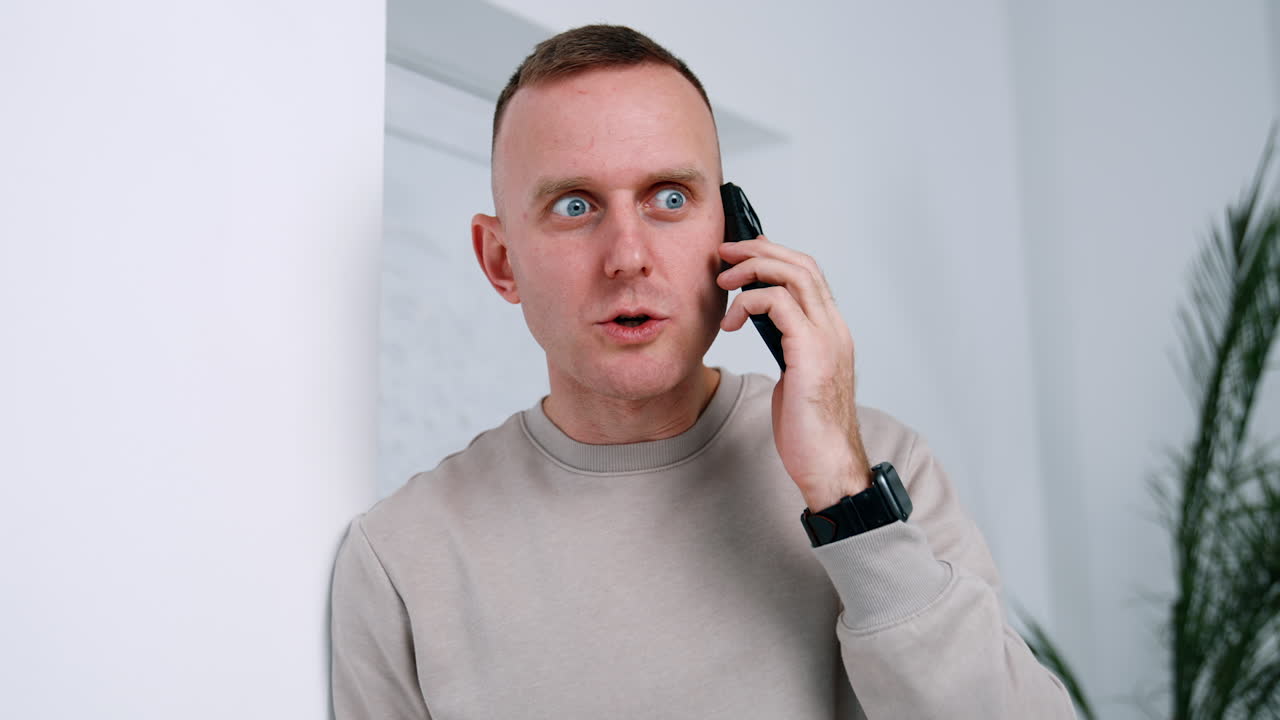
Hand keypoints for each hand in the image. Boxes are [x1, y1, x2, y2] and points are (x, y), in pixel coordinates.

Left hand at [717, 236, 870, 510]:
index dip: (775, 255)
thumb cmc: (809, 431)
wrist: (829, 467)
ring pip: (792, 275)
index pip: (809, 274)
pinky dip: (748, 303)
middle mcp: (834, 329)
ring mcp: (826, 338)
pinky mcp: (810, 353)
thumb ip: (787, 348)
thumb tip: (762, 327)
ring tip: (723, 281)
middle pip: (802, 264)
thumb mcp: (794, 378)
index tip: (742, 254)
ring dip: (752, 269)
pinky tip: (730, 323)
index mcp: (831, 332)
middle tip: (725, 253)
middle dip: (759, 251)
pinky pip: (778, 304)